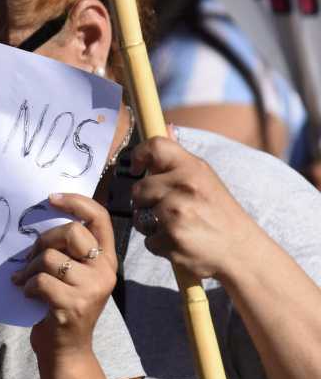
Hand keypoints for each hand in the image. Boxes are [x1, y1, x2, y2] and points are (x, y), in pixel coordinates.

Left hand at [12, 193, 116, 356]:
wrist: (66, 350)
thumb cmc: (63, 307)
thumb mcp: (73, 275)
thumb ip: (67, 251)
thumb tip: (38, 223)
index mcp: (106, 259)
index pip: (99, 218)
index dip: (76, 202)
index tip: (51, 198)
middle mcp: (105, 271)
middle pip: (70, 232)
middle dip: (42, 241)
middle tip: (29, 257)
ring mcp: (92, 288)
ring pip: (50, 258)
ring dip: (29, 268)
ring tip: (25, 281)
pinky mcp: (73, 305)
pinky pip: (40, 281)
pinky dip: (26, 286)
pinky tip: (28, 295)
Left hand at [130, 135, 260, 279]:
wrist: (242, 252)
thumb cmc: (220, 215)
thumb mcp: (207, 180)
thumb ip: (180, 161)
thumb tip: (166, 127)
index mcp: (194, 168)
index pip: (156, 146)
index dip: (139, 154)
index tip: (137, 168)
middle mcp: (184, 186)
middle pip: (138, 189)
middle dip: (146, 203)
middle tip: (169, 211)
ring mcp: (176, 212)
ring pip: (139, 217)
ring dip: (152, 225)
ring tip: (178, 227)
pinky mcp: (171, 238)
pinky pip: (148, 240)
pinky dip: (160, 245)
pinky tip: (181, 243)